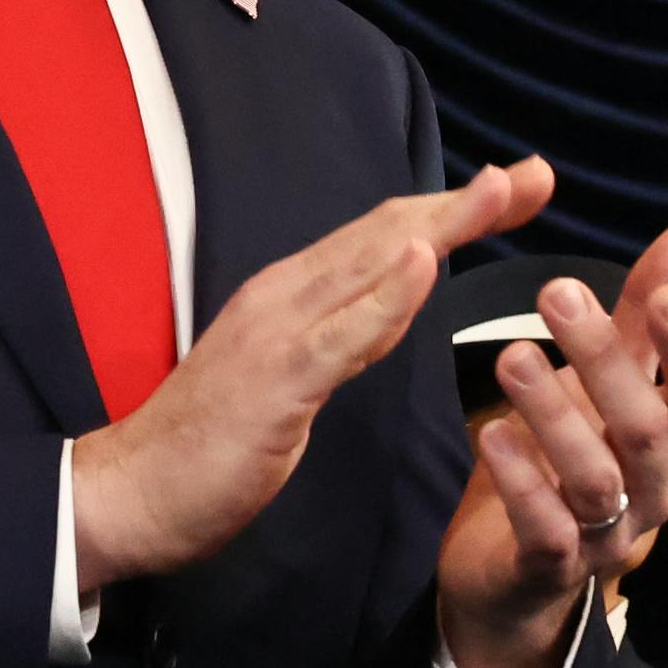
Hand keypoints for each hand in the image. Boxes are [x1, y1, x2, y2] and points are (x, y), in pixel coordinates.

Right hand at [71, 158, 556, 587]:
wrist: (130, 494)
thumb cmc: (214, 439)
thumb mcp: (297, 374)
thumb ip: (347, 331)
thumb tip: (400, 296)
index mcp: (293, 292)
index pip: (385, 235)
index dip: (454, 207)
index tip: (520, 184)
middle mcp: (286, 294)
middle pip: (389, 233)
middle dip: (466, 204)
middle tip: (537, 173)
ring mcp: (277, 333)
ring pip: (370, 265)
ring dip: (439, 225)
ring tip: (498, 190)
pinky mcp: (274, 381)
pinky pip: (339, 334)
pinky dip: (384, 296)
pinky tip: (424, 263)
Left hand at [436, 220, 667, 667]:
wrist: (512, 574)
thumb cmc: (569, 457)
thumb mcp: (607, 382)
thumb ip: (646, 313)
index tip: (665, 293)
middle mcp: (651, 492)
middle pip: (645, 430)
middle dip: (607, 360)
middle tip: (558, 293)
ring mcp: (605, 537)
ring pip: (596, 480)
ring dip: (555, 415)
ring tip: (511, 357)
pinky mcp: (550, 567)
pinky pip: (545, 530)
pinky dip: (521, 482)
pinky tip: (491, 435)